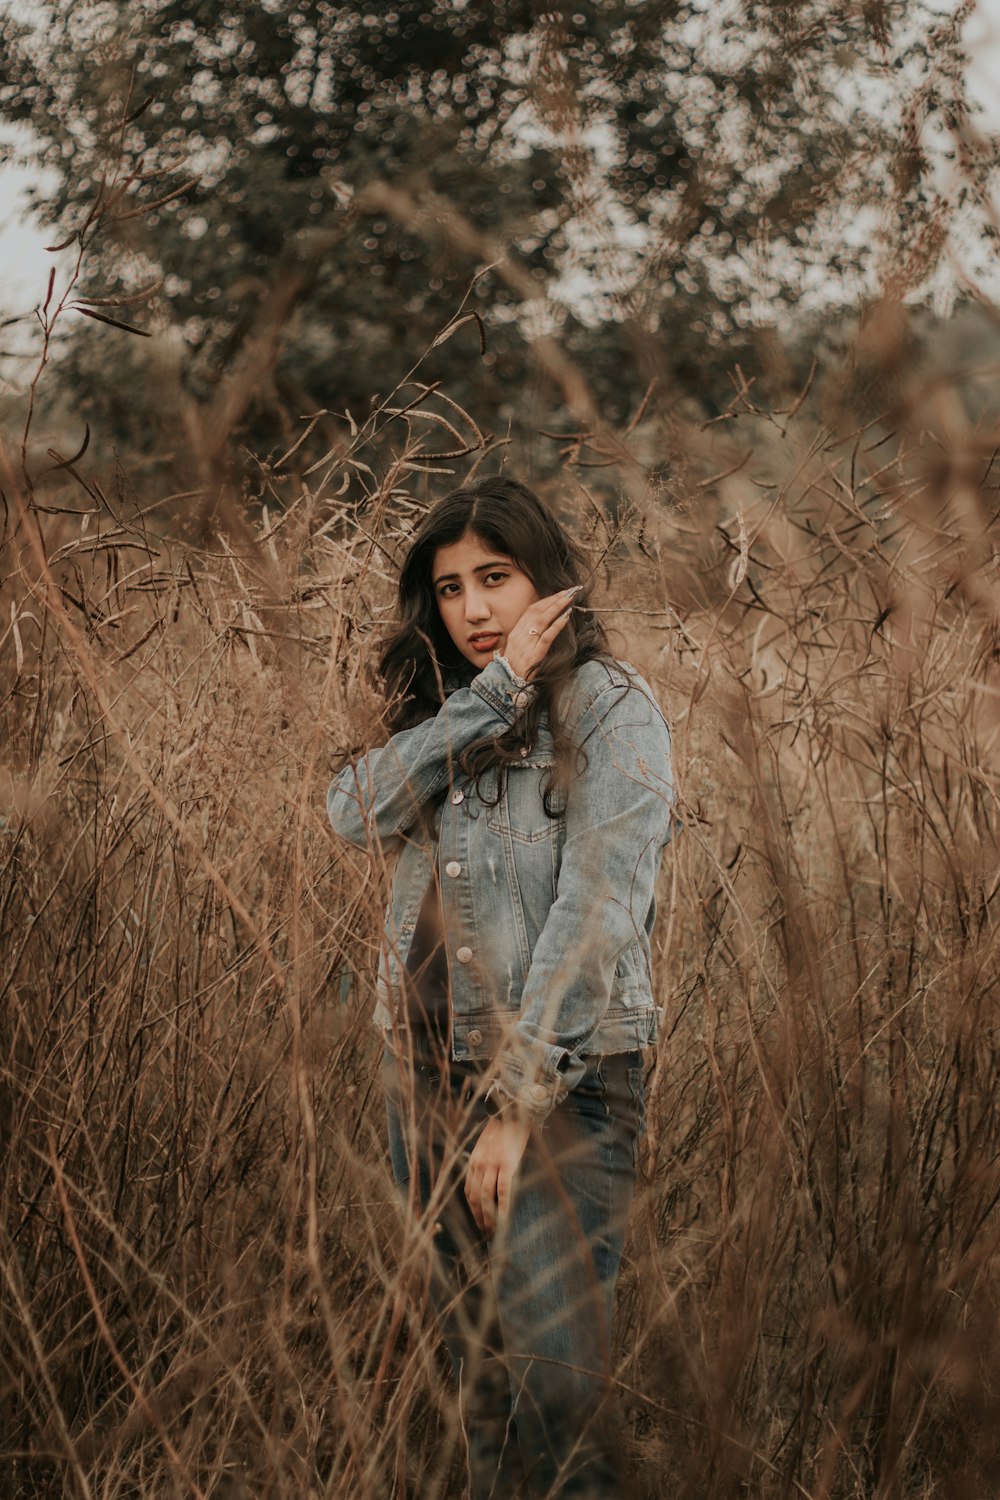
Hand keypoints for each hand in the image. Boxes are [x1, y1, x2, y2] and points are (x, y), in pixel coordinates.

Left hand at [464, 1113, 531, 1232]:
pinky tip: (505, 1220)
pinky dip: (503, 1207)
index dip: (472, 1210)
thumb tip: (484, 1183)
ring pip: (487, 1197)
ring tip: (494, 1231)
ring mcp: (492, 1165)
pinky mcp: (507, 1165)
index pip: (468, 1192)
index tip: (478, 1222)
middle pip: (475, 1198)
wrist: (515, 1113)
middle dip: (479, 1217)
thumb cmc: (503, 1130)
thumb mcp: (486, 1146)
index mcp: (473, 1161)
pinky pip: (503, 1191)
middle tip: (485, 1232)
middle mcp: (479, 1164)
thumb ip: (483, 1163)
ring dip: (489, 1217)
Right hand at [502, 586, 580, 682]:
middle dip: (553, 599)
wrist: (507, 686)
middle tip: (568, 591)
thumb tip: (539, 627)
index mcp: (515, 633)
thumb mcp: (517, 650)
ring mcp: (526, 644)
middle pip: (537, 611)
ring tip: (569, 599)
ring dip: (557, 607)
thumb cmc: (514, 670)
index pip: (530, 610)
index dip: (545, 600)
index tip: (557, 594)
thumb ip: (526, 638)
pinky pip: (547, 636)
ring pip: (542, 619)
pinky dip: (557, 625)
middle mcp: (519, 635)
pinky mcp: (534, 655)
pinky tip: (566, 617)